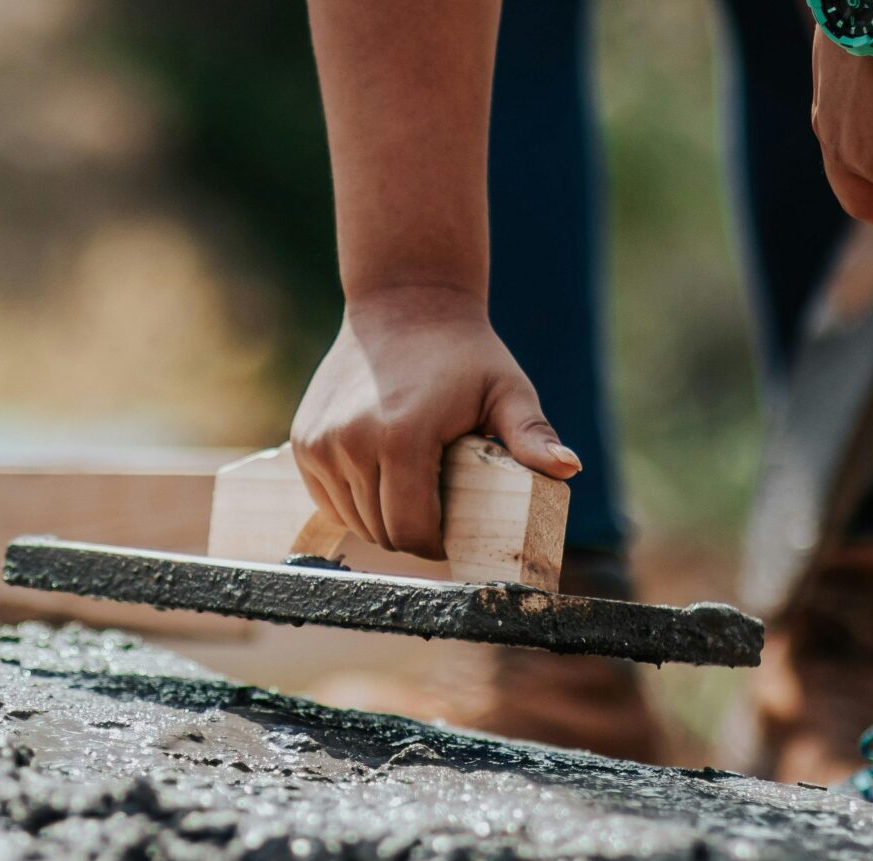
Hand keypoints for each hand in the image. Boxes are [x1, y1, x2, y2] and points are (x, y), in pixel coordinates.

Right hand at [289, 288, 577, 559]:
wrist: (403, 304)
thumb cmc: (464, 354)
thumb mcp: (506, 391)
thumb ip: (531, 435)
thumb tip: (568, 468)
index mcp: (402, 438)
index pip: (412, 531)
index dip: (436, 544)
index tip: (453, 533)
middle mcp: (351, 443)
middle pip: (382, 531)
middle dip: (411, 534)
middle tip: (437, 512)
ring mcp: (321, 444)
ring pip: (353, 520)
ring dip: (381, 519)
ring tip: (410, 491)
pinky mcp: (304, 443)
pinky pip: (329, 500)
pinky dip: (353, 502)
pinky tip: (378, 478)